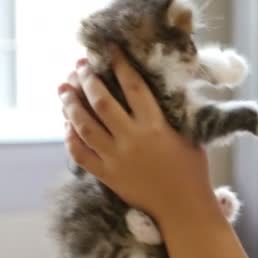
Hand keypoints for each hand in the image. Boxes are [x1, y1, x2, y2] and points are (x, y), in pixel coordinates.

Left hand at [58, 47, 216, 219]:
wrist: (183, 207)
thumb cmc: (192, 170)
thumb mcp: (188, 134)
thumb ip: (171, 113)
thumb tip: (157, 90)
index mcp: (155, 126)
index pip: (133, 87)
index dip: (120, 65)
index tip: (110, 50)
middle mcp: (132, 139)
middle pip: (102, 102)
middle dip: (88, 79)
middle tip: (81, 64)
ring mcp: (116, 158)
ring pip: (84, 125)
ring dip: (71, 103)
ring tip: (65, 87)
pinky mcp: (107, 175)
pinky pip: (80, 153)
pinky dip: (71, 136)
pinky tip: (67, 123)